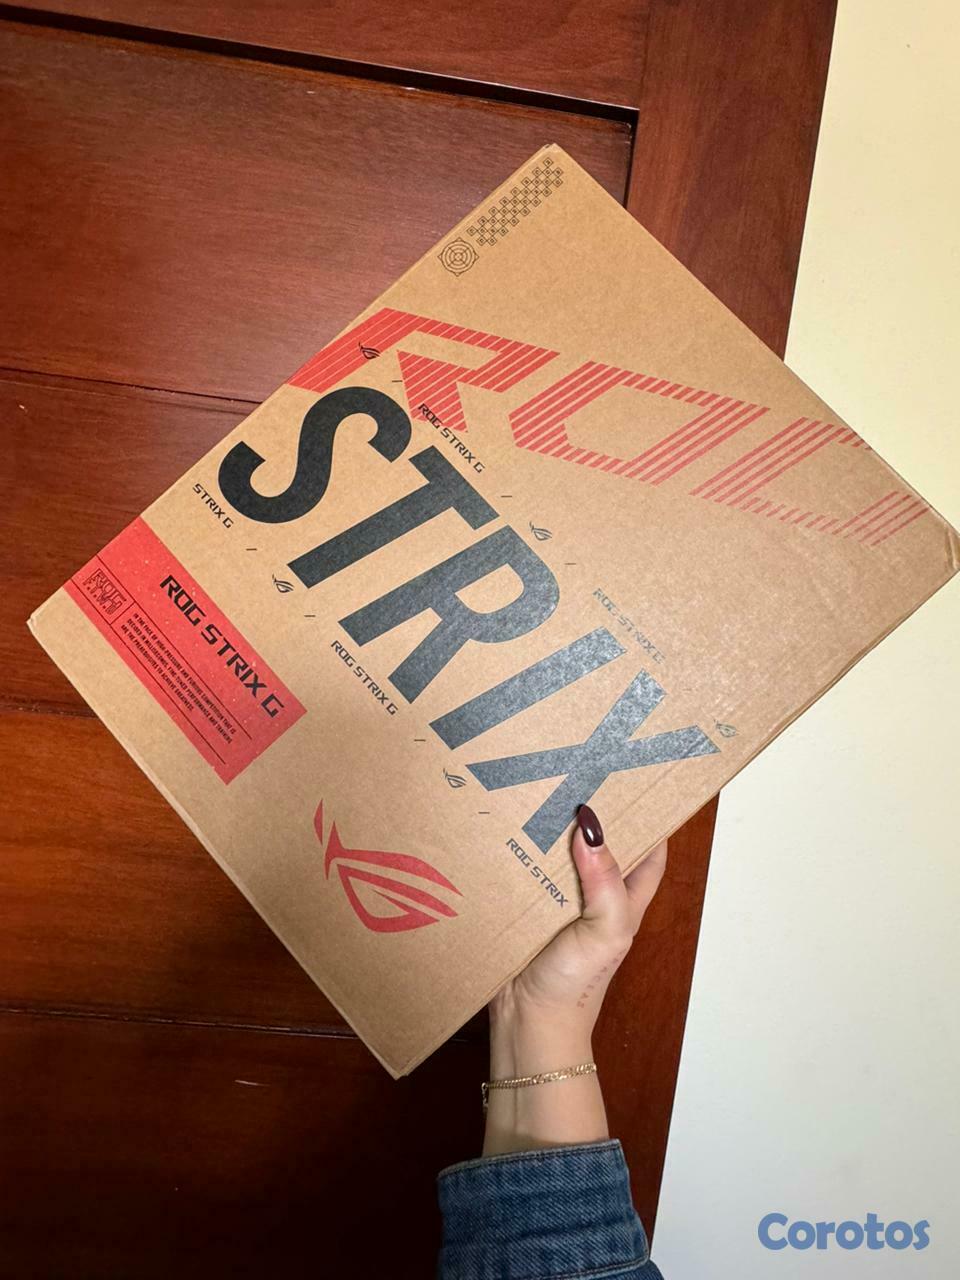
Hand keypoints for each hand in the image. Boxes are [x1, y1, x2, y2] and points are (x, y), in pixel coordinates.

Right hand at [483, 805, 667, 1154]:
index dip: (651, 814)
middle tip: (575, 765)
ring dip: (545, 823)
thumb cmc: (576, 986)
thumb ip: (606, 884)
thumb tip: (592, 829)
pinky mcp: (521, 902)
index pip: (649, 847)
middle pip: (598, 839)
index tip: (640, 775)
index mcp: (624, 897)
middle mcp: (592, 891)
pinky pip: (519, 865)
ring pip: (555, 848)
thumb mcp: (605, 933)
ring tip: (534, 781)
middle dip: (589, 807)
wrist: (526, 1023)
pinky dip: (512, 846)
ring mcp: (555, 896)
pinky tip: (499, 822)